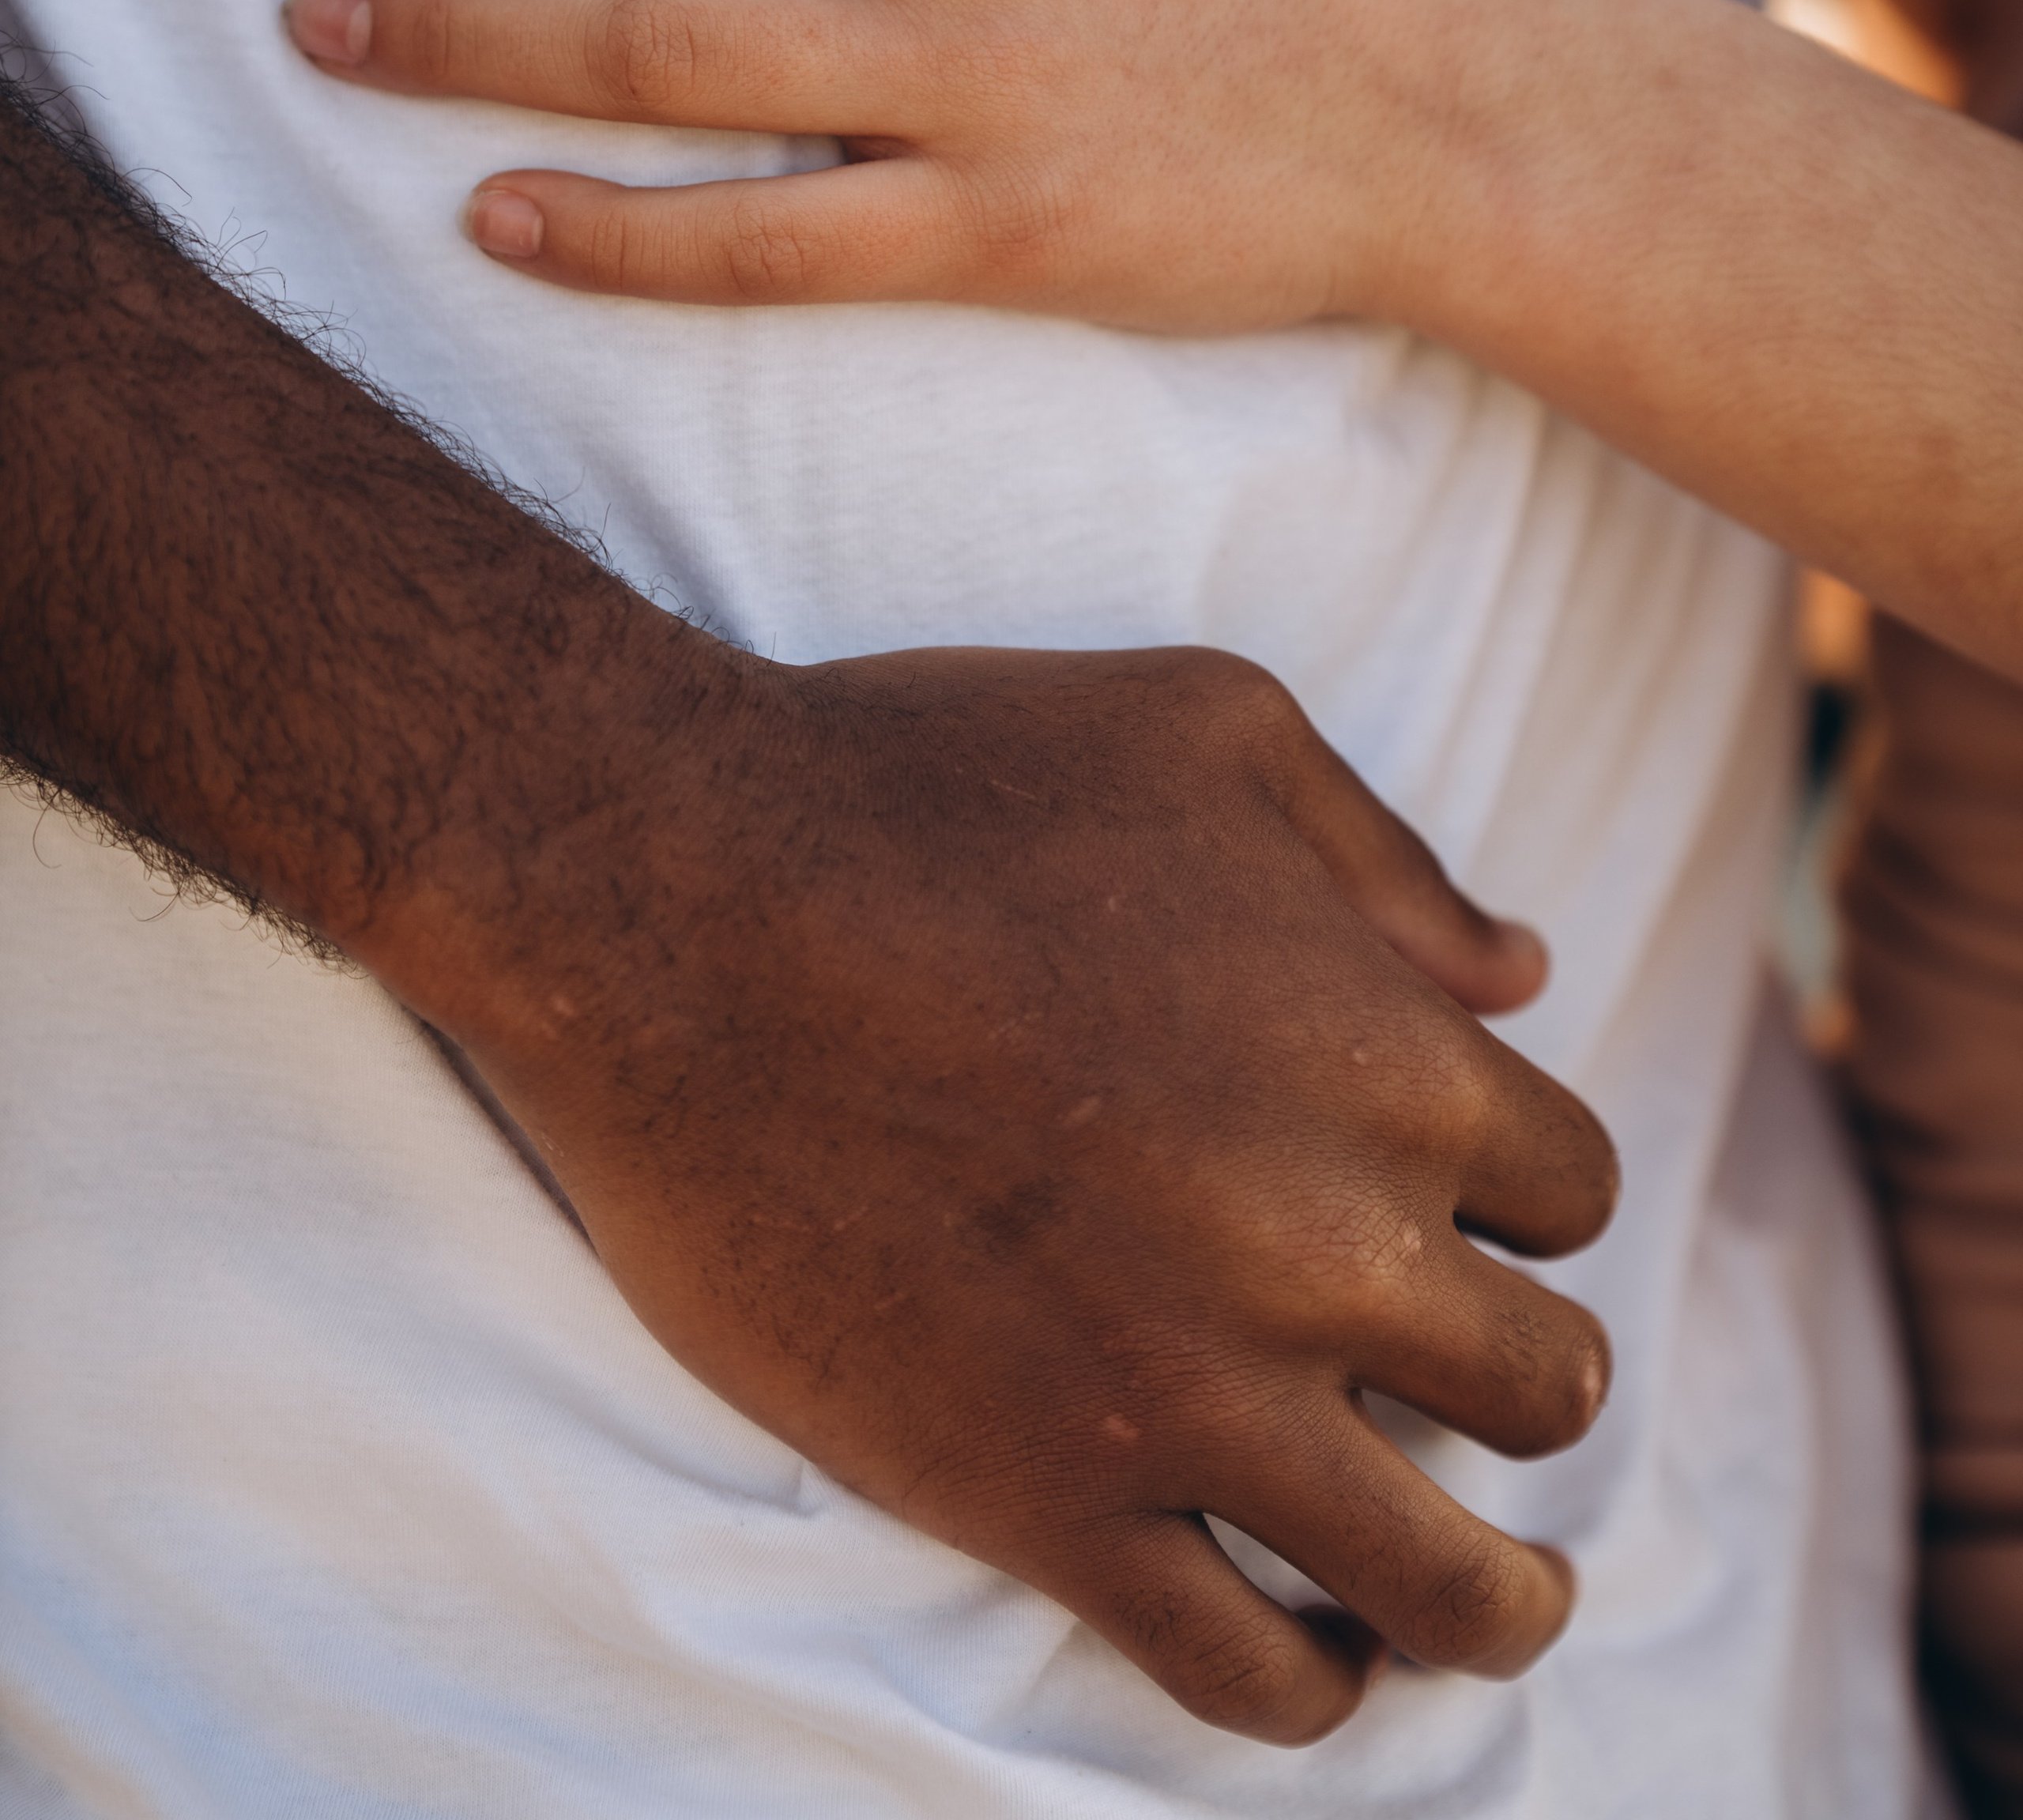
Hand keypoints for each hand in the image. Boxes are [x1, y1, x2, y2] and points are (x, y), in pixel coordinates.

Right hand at [427, 637, 1614, 1745]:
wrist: (672, 900)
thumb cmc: (934, 779)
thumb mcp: (1205, 722)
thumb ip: (1386, 856)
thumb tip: (1521, 975)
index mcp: (1389, 1061)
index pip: (1571, 1191)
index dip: (1524, 1196)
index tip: (1462, 1204)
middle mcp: (1328, 1250)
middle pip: (1541, 1388)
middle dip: (1519, 1374)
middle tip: (1458, 1371)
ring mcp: (1189, 1398)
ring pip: (1448, 1588)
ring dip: (1497, 1602)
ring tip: (1490, 1596)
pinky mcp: (1041, 1499)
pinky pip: (1241, 1678)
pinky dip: (1306, 1688)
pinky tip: (1307, 1651)